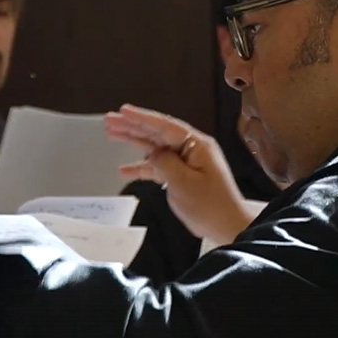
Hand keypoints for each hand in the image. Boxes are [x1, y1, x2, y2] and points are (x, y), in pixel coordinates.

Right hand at [104, 104, 253, 244]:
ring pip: (154, 147)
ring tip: (111, 133)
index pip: (164, 126)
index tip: (123, 110)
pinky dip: (142, 167)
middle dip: (132, 126)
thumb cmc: (210, 206)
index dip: (142, 118)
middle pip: (157, 133)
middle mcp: (191, 148)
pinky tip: (124, 170)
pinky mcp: (182, 176)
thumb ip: (164, 164)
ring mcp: (186, 162)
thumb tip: (152, 154)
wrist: (228, 226)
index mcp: (196, 145)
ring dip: (133, 141)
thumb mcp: (184, 184)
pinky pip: (158, 167)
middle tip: (109, 119)